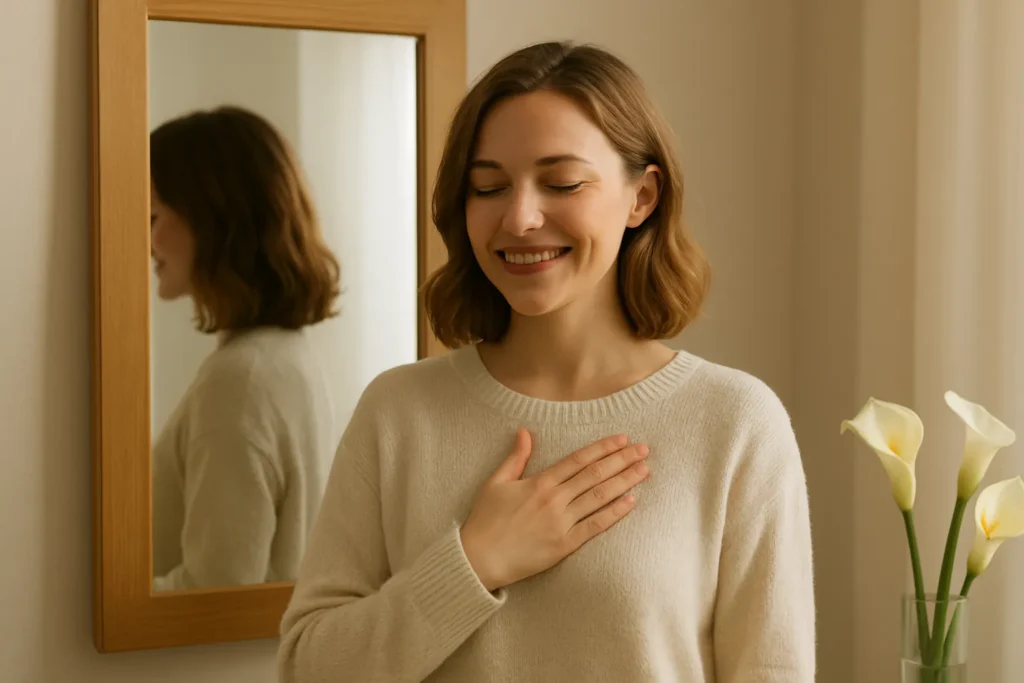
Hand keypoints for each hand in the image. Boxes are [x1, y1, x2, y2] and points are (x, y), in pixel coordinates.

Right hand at [460, 429, 649, 591]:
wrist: (479, 559)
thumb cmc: (485, 520)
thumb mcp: (496, 483)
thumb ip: (515, 457)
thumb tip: (524, 431)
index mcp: (539, 483)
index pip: (578, 460)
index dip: (602, 448)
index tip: (622, 439)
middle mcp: (554, 500)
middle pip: (595, 475)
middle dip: (622, 460)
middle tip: (644, 450)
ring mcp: (561, 523)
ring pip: (599, 497)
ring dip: (624, 482)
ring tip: (644, 470)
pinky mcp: (564, 545)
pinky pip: (595, 526)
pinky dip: (614, 513)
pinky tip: (630, 502)